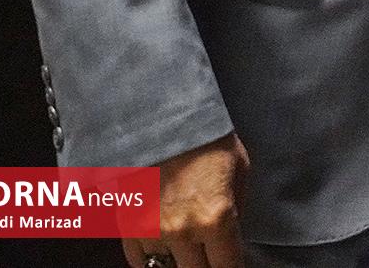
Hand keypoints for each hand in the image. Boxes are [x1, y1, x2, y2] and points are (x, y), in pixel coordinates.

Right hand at [121, 132, 247, 267]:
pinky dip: (151, 258)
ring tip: (187, 245)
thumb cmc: (207, 139)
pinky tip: (162, 248)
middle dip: (208, 264)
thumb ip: (238, 208)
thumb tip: (235, 235)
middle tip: (212, 253)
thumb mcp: (240, 169)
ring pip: (167, 267)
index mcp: (216, 219)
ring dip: (179, 259)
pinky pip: (138, 260)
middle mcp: (183, 232)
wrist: (161, 117)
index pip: (227, 267)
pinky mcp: (128, 226)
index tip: (231, 263)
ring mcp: (152, 232)